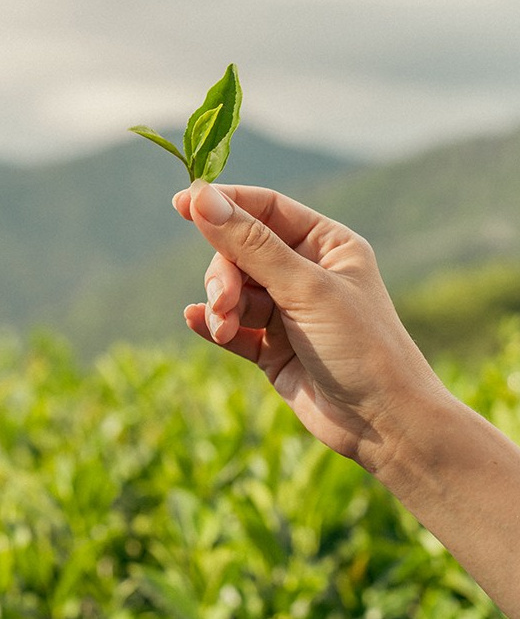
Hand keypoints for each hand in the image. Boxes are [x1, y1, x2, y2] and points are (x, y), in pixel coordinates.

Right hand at [173, 180, 443, 467]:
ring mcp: (289, 310)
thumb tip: (203, 198)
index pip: (265, 209)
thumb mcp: (306, 288)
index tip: (181, 203)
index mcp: (326, 244)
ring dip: (223, 306)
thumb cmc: (361, 346)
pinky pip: (235, 326)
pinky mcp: (274, 348)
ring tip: (225, 329)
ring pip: (234, 291)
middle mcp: (307, 272)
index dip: (223, 203)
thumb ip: (251, 244)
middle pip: (242, 251)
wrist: (384, 424)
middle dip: (225, 273)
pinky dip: (216, 324)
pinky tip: (198, 323)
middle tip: (223, 300)